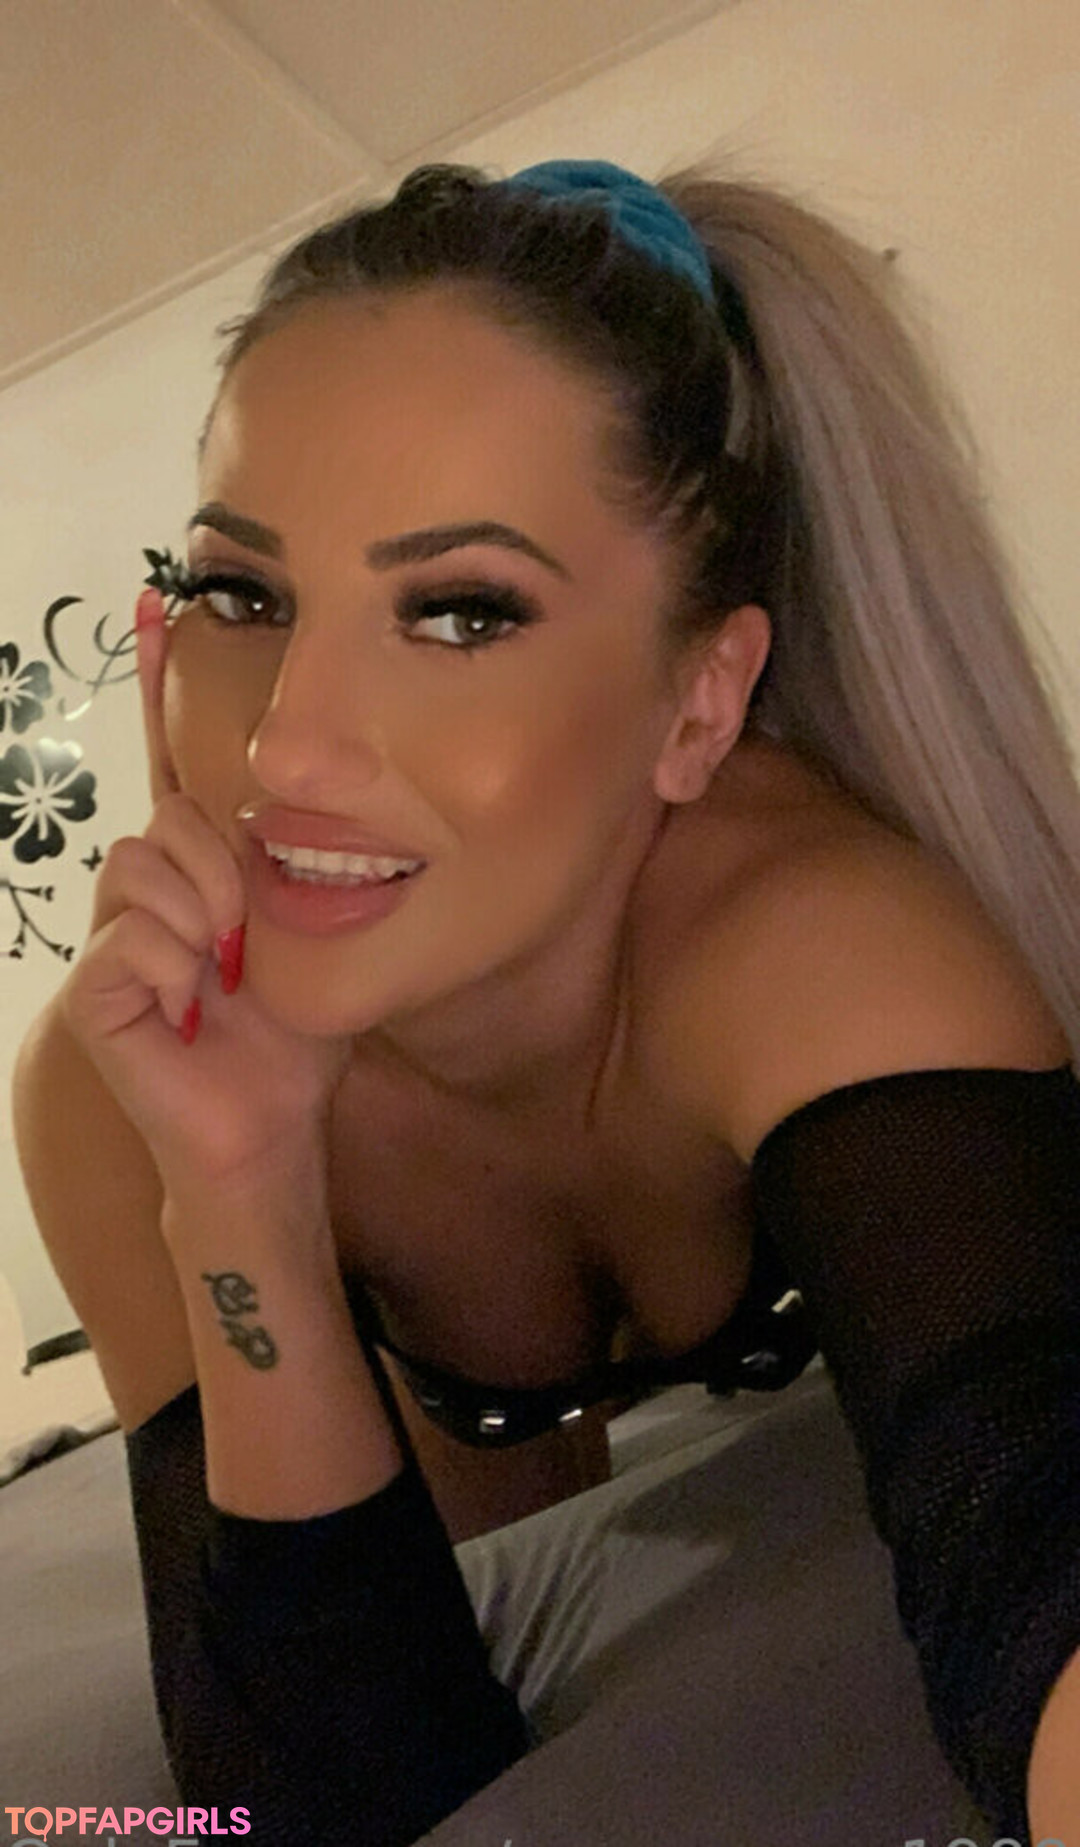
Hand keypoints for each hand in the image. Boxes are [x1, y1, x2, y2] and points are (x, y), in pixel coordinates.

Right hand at [58, 586, 350, 1205]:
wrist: (271, 1125)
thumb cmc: (296, 1034)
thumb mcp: (315, 931)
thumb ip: (303, 866)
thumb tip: (319, 794)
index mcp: (200, 868)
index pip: (169, 763)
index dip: (156, 687)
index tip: (157, 604)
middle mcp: (149, 888)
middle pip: (168, 814)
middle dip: (219, 865)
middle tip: (245, 932)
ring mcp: (113, 936)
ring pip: (143, 865)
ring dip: (202, 915)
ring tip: (225, 973)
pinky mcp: (95, 990)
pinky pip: (129, 937)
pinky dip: (175, 968)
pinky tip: (197, 1006)